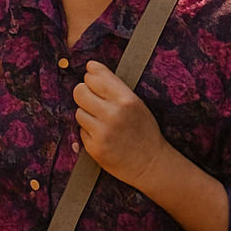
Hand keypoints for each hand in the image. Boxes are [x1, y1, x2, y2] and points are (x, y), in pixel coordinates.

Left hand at [75, 61, 167, 189]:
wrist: (152, 165)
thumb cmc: (143, 130)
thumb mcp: (136, 103)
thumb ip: (113, 86)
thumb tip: (90, 66)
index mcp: (126, 100)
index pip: (94, 76)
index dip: (91, 77)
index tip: (93, 81)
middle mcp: (113, 114)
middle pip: (79, 91)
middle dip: (84, 94)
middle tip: (95, 102)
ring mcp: (102, 132)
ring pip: (78, 111)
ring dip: (87, 115)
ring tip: (103, 122)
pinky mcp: (94, 148)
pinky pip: (81, 130)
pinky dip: (89, 132)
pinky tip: (103, 136)